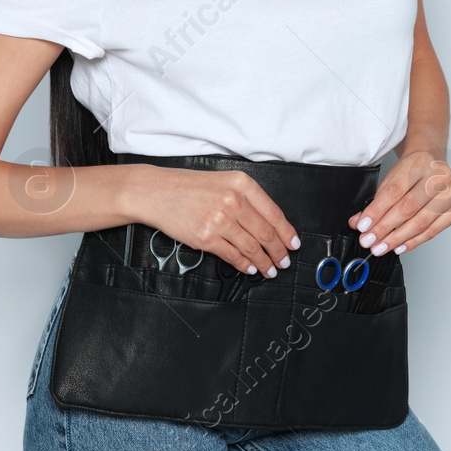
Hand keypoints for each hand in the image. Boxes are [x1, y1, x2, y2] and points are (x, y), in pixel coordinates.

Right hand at [136, 167, 300, 278]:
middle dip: (279, 252)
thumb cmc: (189, 186)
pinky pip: (233, 256)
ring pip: (252, 247)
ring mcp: (220, 220)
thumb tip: (269, 224)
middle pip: (266, 233)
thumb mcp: (223, 181)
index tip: (293, 244)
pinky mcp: (206, 238)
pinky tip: (250, 268)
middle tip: (284, 261)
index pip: (274, 213)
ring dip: (264, 262)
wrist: (156, 192)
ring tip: (270, 269)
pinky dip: (245, 265)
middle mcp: (233, 201)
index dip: (287, 232)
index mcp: (242, 183)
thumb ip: (247, 199)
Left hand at [347, 149, 450, 256]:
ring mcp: (450, 194)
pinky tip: (400, 246)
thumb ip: (376, 201)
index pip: (394, 191)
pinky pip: (432, 231)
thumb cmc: (412, 171)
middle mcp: (438, 177)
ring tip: (381, 247)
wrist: (432, 164)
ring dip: (397, 239)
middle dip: (385, 228)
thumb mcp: (391, 178)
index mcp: (419, 163)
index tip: (363, 226)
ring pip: (421, 222)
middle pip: (408, 208)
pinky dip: (414, 241)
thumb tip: (359, 222)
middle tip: (370, 240)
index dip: (376, 211)